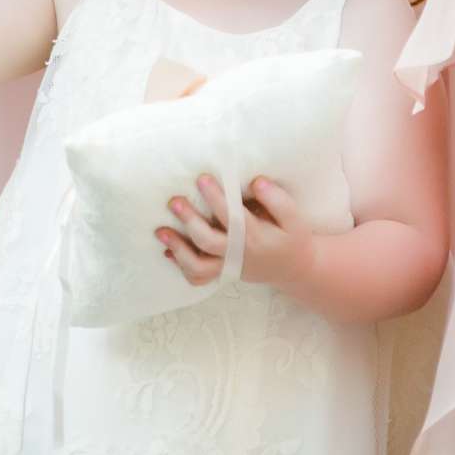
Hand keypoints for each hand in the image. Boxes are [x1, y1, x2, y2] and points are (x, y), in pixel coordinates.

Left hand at [157, 174, 315, 293]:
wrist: (294, 269)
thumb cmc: (292, 238)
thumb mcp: (294, 219)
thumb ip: (277, 200)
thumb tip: (257, 182)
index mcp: (256, 238)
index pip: (232, 216)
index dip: (216, 197)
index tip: (202, 178)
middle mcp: (238, 254)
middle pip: (208, 241)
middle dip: (189, 221)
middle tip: (174, 201)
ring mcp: (228, 265)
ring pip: (198, 266)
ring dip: (177, 249)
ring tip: (161, 231)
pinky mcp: (223, 271)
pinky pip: (198, 276)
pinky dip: (181, 266)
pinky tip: (168, 251)